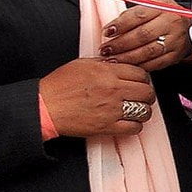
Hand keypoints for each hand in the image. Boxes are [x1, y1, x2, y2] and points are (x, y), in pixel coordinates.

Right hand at [38, 58, 155, 138]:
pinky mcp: (107, 126)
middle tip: (142, 96)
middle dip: (147, 94)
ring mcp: (111, 109)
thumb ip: (105, 64)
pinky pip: (134, 128)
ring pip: (144, 110)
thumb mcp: (82, 64)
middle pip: (147, 92)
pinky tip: (129, 122)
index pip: (141, 74)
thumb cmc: (59, 85)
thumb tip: (120, 64)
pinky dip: (135, 126)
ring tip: (137, 109)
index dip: (143, 79)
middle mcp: (113, 90)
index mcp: (108, 72)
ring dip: (143, 110)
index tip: (140, 82)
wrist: (44, 106)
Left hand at [100, 0, 191, 71]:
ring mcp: (175, 40)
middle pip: (143, 35)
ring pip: (148, 51)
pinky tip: (127, 66)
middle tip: (105, 49)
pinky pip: (155, 63)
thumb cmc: (163, 17)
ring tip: (112, 60)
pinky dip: (139, 66)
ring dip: (127, 57)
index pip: (139, 15)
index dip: (121, 24)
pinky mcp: (175, 55)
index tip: (107, 32)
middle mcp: (172, 23)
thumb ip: (131, 15)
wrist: (188, 28)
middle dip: (120, 44)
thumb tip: (110, 28)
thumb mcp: (151, 7)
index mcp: (163, 7)